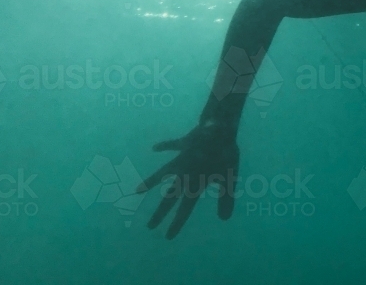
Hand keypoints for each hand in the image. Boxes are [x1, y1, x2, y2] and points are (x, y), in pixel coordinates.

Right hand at [137, 121, 239, 238]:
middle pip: (169, 197)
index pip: (184, 209)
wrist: (219, 128)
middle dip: (160, 213)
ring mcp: (181, 159)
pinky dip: (164, 146)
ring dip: (150, 181)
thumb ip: (226, 199)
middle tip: (149, 226)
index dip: (177, 223)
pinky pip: (172, 146)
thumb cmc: (225, 154)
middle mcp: (183, 174)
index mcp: (194, 184)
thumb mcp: (229, 178)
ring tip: (136, 191)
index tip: (168, 237)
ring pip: (162, 173)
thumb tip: (224, 219)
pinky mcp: (183, 144)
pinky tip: (154, 148)